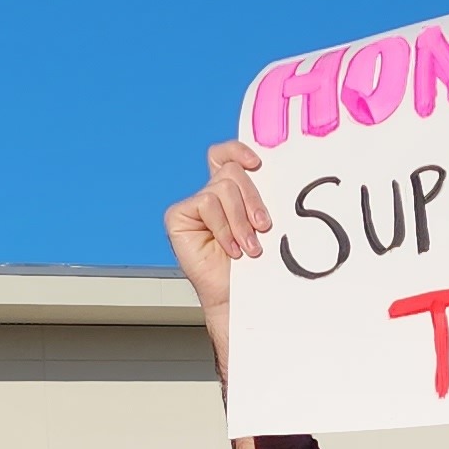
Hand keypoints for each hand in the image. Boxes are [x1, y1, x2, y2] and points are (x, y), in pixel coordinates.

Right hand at [166, 138, 269, 319]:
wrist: (240, 298)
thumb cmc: (255, 267)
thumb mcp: (264, 224)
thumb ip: (260, 196)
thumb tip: (269, 171)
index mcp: (231, 192)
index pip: (227, 156)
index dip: (238, 151)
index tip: (258, 163)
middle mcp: (211, 195)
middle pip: (231, 172)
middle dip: (252, 199)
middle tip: (263, 227)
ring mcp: (194, 206)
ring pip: (222, 188)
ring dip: (240, 221)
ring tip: (249, 247)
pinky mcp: (178, 216)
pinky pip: (206, 204)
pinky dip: (223, 227)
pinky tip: (229, 248)